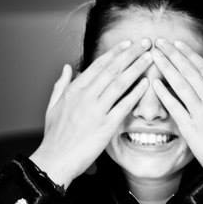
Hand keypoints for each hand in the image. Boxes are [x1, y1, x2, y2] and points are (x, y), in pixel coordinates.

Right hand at [29, 40, 151, 187]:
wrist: (54, 160)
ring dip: (136, 68)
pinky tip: (146, 84)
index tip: (128, 44)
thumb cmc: (54, 137)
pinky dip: (136, 93)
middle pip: (112, 69)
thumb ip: (61, 85)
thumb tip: (67, 68)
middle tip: (145, 43)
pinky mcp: (105, 127)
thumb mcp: (53, 106)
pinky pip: (124, 106)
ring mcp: (96, 111)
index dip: (115, 53)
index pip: (98, 66)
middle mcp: (85, 97)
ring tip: (149, 58)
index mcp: (74, 90)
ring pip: (119, 83)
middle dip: (130, 54)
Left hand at [150, 38, 202, 168]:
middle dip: (173, 55)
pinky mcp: (190, 128)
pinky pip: (175, 107)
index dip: (189, 55)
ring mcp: (200, 113)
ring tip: (154, 55)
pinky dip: (164, 94)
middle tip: (159, 42)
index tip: (177, 44)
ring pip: (180, 85)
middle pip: (189, 72)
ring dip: (166, 68)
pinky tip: (154, 83)